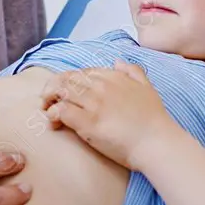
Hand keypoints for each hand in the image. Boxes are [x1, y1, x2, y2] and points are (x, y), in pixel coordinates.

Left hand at [40, 60, 176, 169]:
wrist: (156, 142)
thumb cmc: (153, 120)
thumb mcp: (147, 87)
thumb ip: (133, 71)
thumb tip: (117, 61)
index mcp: (112, 76)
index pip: (81, 72)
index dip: (69, 82)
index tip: (67, 94)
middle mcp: (100, 86)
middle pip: (65, 78)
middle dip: (52, 88)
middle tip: (48, 101)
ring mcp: (93, 103)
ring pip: (59, 91)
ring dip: (48, 100)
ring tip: (47, 111)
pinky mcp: (87, 122)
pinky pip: (61, 111)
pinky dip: (52, 114)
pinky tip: (54, 123)